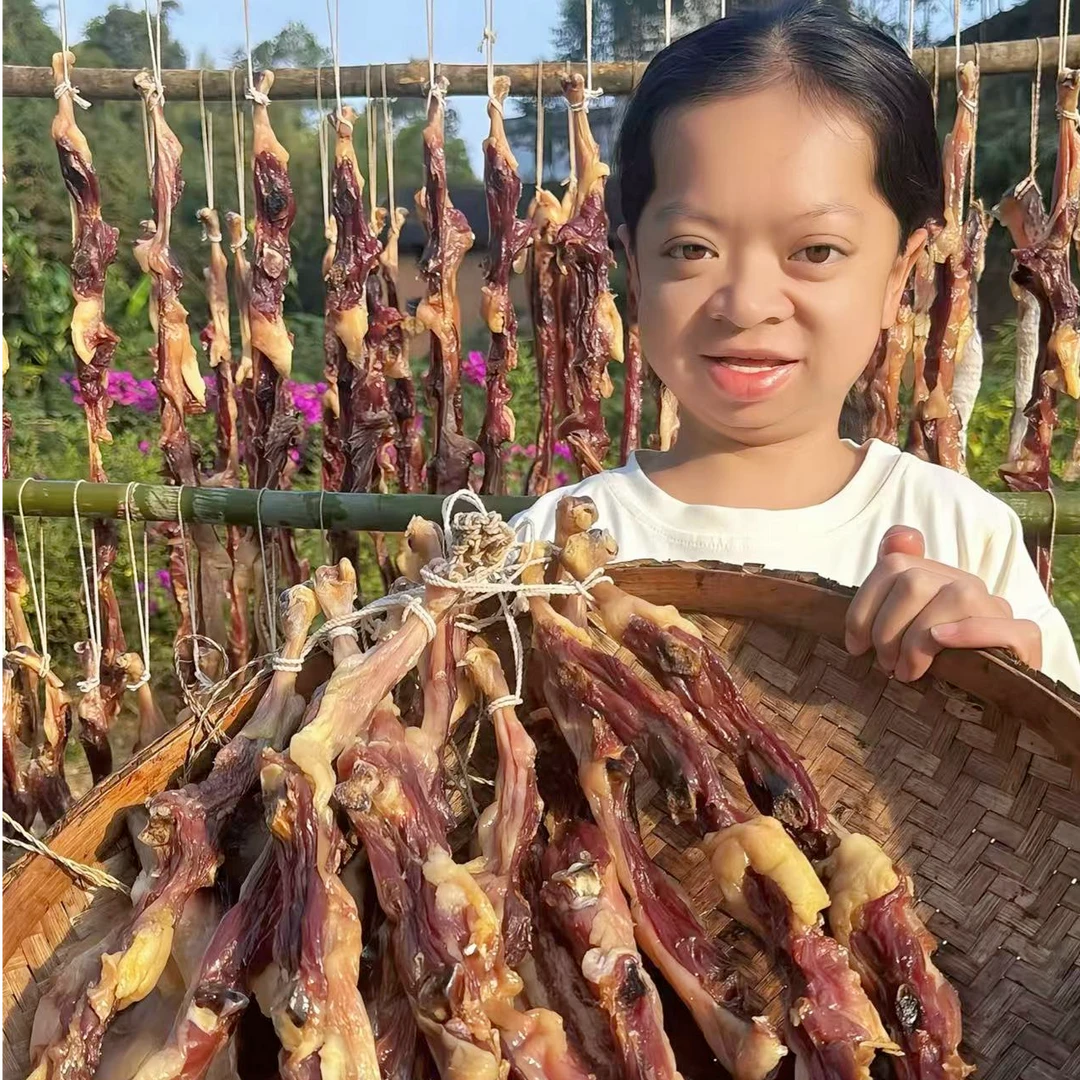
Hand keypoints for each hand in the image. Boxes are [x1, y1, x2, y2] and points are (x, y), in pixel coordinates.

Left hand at [845, 525, 1041, 680]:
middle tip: (885, 664)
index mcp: (935, 578)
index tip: (856, 645)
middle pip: (915, 582)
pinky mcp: (1024, 639)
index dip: (864, 606)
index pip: (894, 564)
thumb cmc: (931, 667)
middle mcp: (967, 585)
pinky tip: (942, 646)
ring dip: (918, 640)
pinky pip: (1002, 627)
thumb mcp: (901, 632)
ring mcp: (997, 609)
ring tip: (906, 672)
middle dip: (887, 629)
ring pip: (955, 598)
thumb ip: (890, 587)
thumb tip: (896, 535)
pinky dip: (967, 634)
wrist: (983, 707)